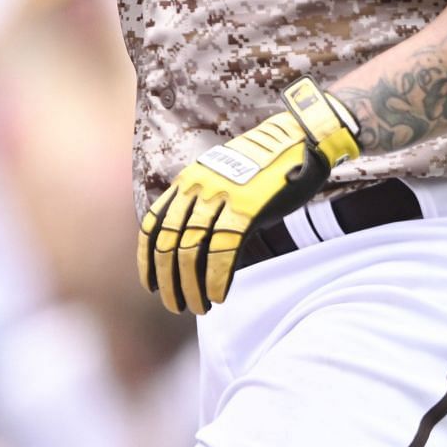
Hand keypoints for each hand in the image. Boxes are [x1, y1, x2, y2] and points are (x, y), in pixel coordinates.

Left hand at [139, 77, 359, 314]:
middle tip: (175, 306)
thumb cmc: (264, 166)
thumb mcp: (224, 179)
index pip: (154, 224)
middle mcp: (198, 187)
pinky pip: (223, 250)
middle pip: (170, 242)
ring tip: (197, 307)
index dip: (148, 259)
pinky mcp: (247, 207)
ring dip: (191, 285)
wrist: (299, 138)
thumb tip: (196, 251)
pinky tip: (218, 295)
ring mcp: (222, 196)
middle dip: (168, 279)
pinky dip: (217, 277)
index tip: (150, 285)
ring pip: (192, 250)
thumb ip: (206, 207)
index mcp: (188, 180)